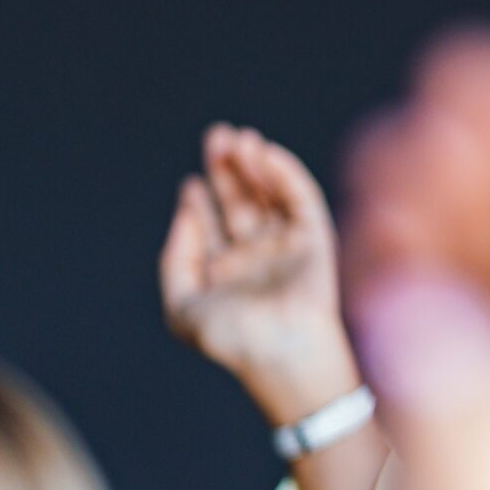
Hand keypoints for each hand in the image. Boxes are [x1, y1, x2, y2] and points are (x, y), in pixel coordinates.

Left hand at [159, 123, 359, 424]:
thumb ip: (175, 260)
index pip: (213, 227)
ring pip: (269, 196)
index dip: (201, 201)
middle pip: (241, 203)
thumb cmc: (231, 340)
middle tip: (216, 136)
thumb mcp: (182, 307)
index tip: (190, 185)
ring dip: (255, 165)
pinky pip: (300, 199)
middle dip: (227, 170)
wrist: (280, 353)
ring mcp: (286, 248)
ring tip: (238, 139)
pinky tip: (264, 154)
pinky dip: (284, 174)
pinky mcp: (314, 240)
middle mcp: (256, 259)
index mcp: (226, 276)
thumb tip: (185, 214)